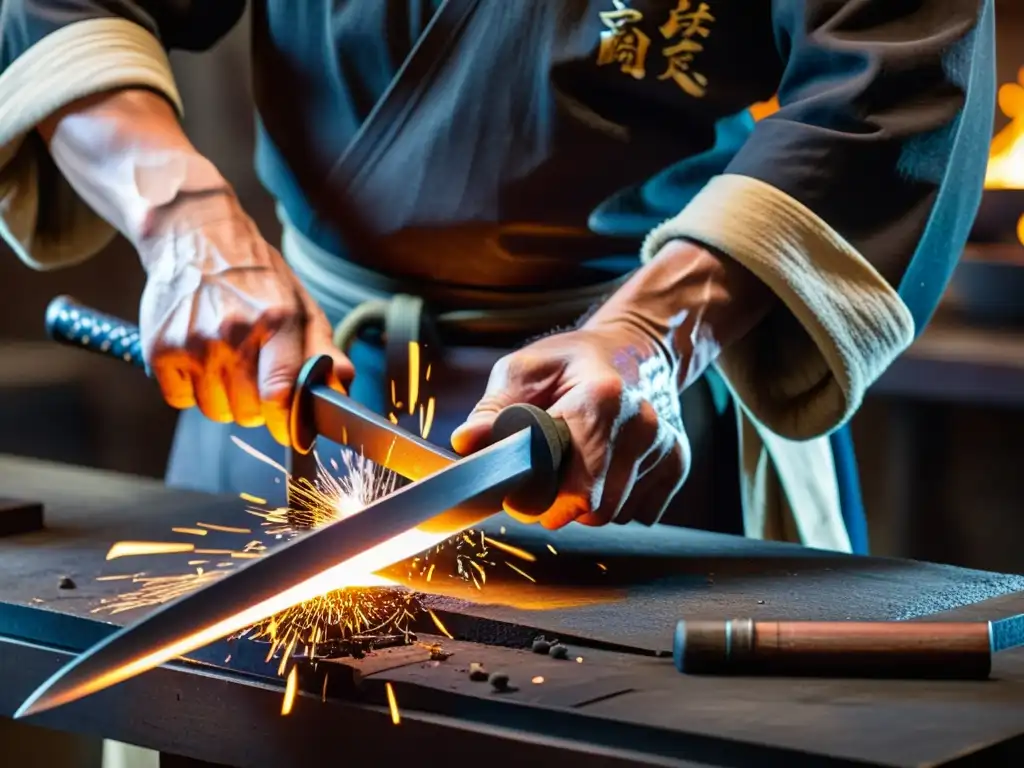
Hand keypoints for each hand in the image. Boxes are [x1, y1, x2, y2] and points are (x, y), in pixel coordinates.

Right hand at [137, 193, 352, 444]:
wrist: (193, 235)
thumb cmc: (254, 276)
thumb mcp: (299, 303)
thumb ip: (323, 348)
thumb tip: (342, 384)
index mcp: (277, 319)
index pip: (280, 394)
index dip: (286, 420)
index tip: (290, 428)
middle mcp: (234, 331)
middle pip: (249, 411)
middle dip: (256, 403)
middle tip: (253, 371)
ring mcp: (193, 341)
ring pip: (215, 410)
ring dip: (223, 397)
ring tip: (225, 358)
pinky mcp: (160, 348)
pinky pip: (181, 400)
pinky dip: (191, 388)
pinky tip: (198, 355)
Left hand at [451, 239, 774, 529]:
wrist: (638, 348)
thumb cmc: (574, 360)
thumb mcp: (524, 370)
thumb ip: (493, 411)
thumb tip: (466, 445)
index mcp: (602, 401)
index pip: (575, 489)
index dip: (542, 501)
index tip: (524, 491)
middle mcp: (643, 426)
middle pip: (596, 510)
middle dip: (563, 504)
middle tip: (547, 476)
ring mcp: (665, 447)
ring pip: (617, 515)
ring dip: (590, 502)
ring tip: (579, 463)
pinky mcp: (678, 464)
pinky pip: (640, 512)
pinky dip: (618, 499)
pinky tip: (608, 467)